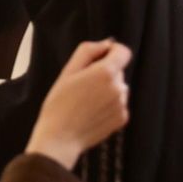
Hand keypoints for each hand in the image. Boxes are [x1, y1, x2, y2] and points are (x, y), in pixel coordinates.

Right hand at [25, 40, 131, 169]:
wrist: (60, 138)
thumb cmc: (59, 103)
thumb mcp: (67, 71)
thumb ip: (88, 51)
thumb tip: (107, 43)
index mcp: (106, 72)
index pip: (124, 52)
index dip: (111, 51)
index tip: (98, 58)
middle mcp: (120, 88)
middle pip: (118, 71)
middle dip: (104, 73)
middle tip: (82, 86)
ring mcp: (123, 105)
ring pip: (118, 88)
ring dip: (107, 89)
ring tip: (86, 101)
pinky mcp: (123, 119)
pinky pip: (119, 104)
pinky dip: (109, 105)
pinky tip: (92, 112)